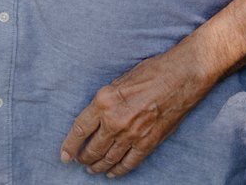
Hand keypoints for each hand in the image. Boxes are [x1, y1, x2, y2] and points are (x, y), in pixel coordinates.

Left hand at [60, 44, 213, 177]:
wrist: (181, 77)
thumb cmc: (152, 72)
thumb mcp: (119, 80)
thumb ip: (106, 101)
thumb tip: (97, 117)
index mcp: (103, 101)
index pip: (79, 129)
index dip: (69, 145)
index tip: (64, 155)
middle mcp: (114, 120)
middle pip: (92, 148)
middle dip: (83, 158)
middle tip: (80, 162)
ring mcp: (131, 134)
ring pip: (108, 158)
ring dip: (98, 166)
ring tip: (92, 169)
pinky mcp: (147, 142)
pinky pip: (128, 163)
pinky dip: (118, 171)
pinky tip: (112, 173)